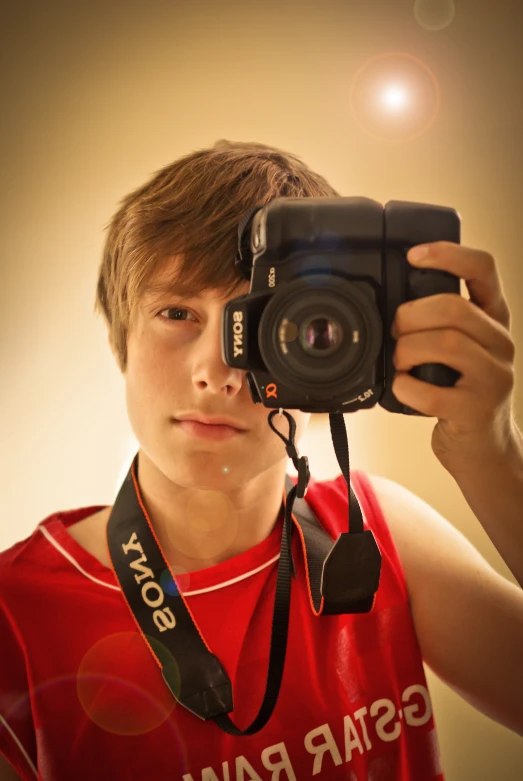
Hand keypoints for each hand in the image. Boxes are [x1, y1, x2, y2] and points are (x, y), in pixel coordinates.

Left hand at [391, 241, 516, 473]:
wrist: (484, 449)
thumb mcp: (462, 350)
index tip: (414, 254)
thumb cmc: (462, 393)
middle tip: (396, 332)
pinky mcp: (475, 410)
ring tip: (400, 362)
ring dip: (407, 350)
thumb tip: (392, 302)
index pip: (484, 269)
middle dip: (411, 316)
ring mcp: (493, 378)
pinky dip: (405, 387)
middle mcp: (501, 343)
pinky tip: (403, 388)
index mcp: (495, 320)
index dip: (449, 254)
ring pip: (445, 343)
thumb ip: (441, 323)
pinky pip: (431, 391)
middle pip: (454, 308)